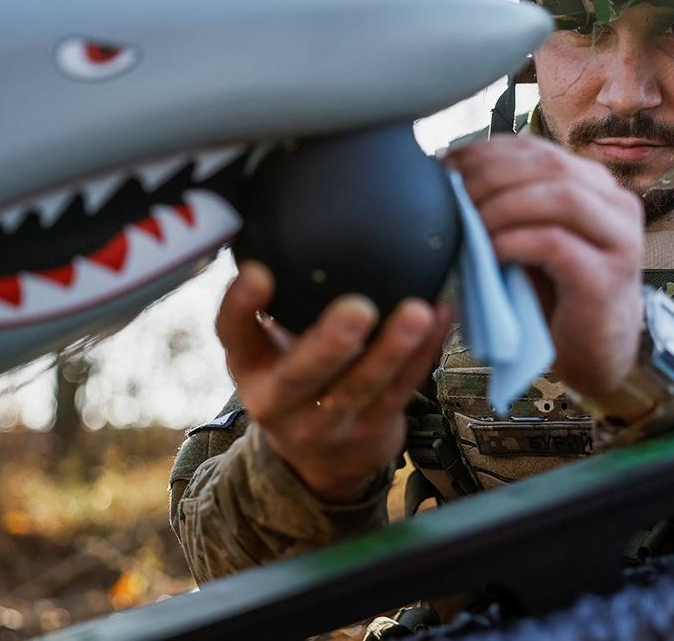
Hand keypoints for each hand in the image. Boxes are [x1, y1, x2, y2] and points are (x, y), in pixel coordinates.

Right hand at [216, 261, 452, 502]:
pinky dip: (424, 354)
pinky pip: (401, 391)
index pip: (232, 334)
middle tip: (357, 309)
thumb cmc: (297, 374)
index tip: (257, 272)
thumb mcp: (270, 348)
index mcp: (249, 365)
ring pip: (361, 388)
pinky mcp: (371, 430)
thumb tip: (299, 214)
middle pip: (300, 376)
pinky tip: (441, 318)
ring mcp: (326, 424)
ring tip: (417, 312)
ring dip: (392, 350)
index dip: (239, 306)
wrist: (321, 458)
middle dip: (329, 344)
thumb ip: (283, 299)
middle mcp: (278, 400)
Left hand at [446, 136, 645, 414]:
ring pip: (561, 196)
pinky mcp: (607, 278)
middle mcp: (614, 202)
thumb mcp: (529, 239)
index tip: (446, 168)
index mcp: (593, 184)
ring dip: (504, 207)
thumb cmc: (556, 294)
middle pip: (549, 164)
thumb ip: (507, 207)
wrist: (597, 353)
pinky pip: (556, 244)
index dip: (485, 152)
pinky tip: (490, 254)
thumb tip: (448, 179)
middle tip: (454, 199)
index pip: (535, 149)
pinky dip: (515, 242)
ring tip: (472, 227)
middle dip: (491, 176)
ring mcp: (618, 239)